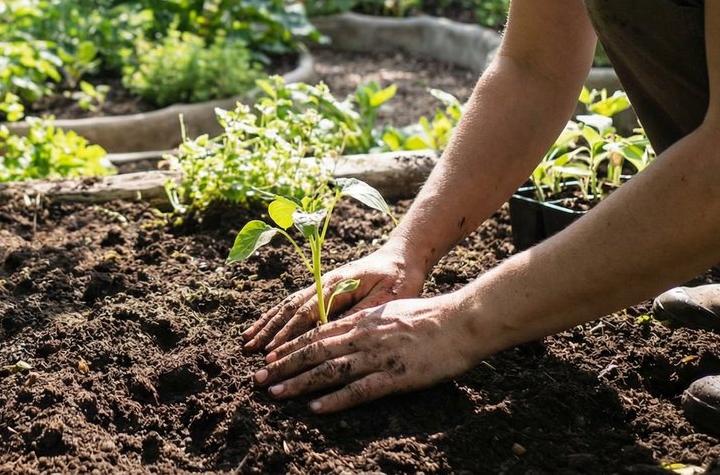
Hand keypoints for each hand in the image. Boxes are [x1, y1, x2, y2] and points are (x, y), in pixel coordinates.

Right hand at [241, 244, 426, 352]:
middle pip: (289, 309)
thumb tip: (334, 332)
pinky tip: (263, 329)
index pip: (307, 313)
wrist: (402, 258)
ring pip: (286, 306)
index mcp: (337, 286)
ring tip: (246, 342)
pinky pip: (293, 305)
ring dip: (266, 325)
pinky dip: (275, 317)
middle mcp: (322, 284)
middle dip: (268, 332)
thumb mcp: (387, 299)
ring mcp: (319, 286)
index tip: (271, 352)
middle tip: (249, 352)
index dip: (288, 334)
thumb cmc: (399, 280)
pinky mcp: (321, 290)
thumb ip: (361, 315)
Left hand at [252, 294, 482, 413]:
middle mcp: (363, 336)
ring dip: (298, 383)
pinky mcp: (394, 377)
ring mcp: (377, 357)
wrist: (462, 321)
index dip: (290, 346)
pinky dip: (334, 400)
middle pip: (314, 351)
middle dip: (283, 366)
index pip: (317, 334)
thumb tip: (346, 330)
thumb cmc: (430, 317)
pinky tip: (315, 409)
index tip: (269, 357)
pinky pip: (358, 390)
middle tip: (258, 379)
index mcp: (363, 321)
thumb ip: (366, 322)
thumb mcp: (390, 311)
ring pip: (329, 370)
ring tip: (275, 394)